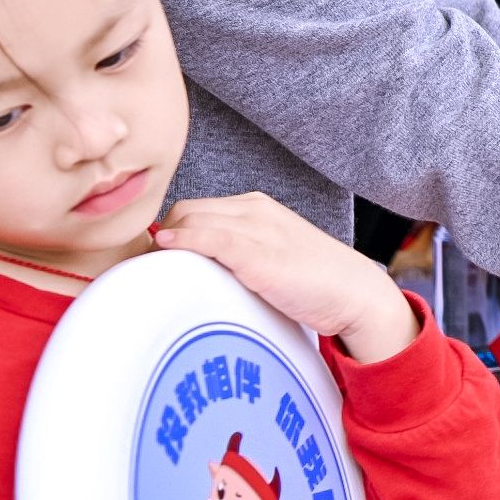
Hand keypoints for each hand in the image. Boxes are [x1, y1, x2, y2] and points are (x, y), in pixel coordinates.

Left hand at [155, 194, 416, 362]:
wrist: (354, 292)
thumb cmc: (313, 282)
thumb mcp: (269, 257)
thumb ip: (236, 255)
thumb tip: (193, 272)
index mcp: (257, 207)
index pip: (194, 209)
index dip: (170, 231)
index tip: (154, 260)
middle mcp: (255, 210)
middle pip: (186, 211)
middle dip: (162, 235)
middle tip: (146, 269)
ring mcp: (259, 229)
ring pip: (192, 220)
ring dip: (165, 243)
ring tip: (148, 271)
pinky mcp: (260, 254)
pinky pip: (211, 238)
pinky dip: (184, 241)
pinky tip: (165, 250)